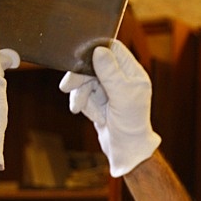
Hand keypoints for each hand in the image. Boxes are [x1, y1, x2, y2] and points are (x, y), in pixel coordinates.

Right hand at [59, 40, 160, 176]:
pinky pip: (84, 94)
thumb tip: (99, 50)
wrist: (126, 151)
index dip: (96, 49)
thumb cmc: (130, 124)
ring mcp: (110, 89)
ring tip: (78, 108)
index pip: (114, 49)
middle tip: (67, 86)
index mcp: (133, 73)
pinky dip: (84, 103)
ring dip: (81, 94)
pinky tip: (89, 115)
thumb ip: (110, 73)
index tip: (79, 57)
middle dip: (81, 77)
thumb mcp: (122, 96)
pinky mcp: (100, 100)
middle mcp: (122, 78)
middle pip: (94, 64)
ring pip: (86, 80)